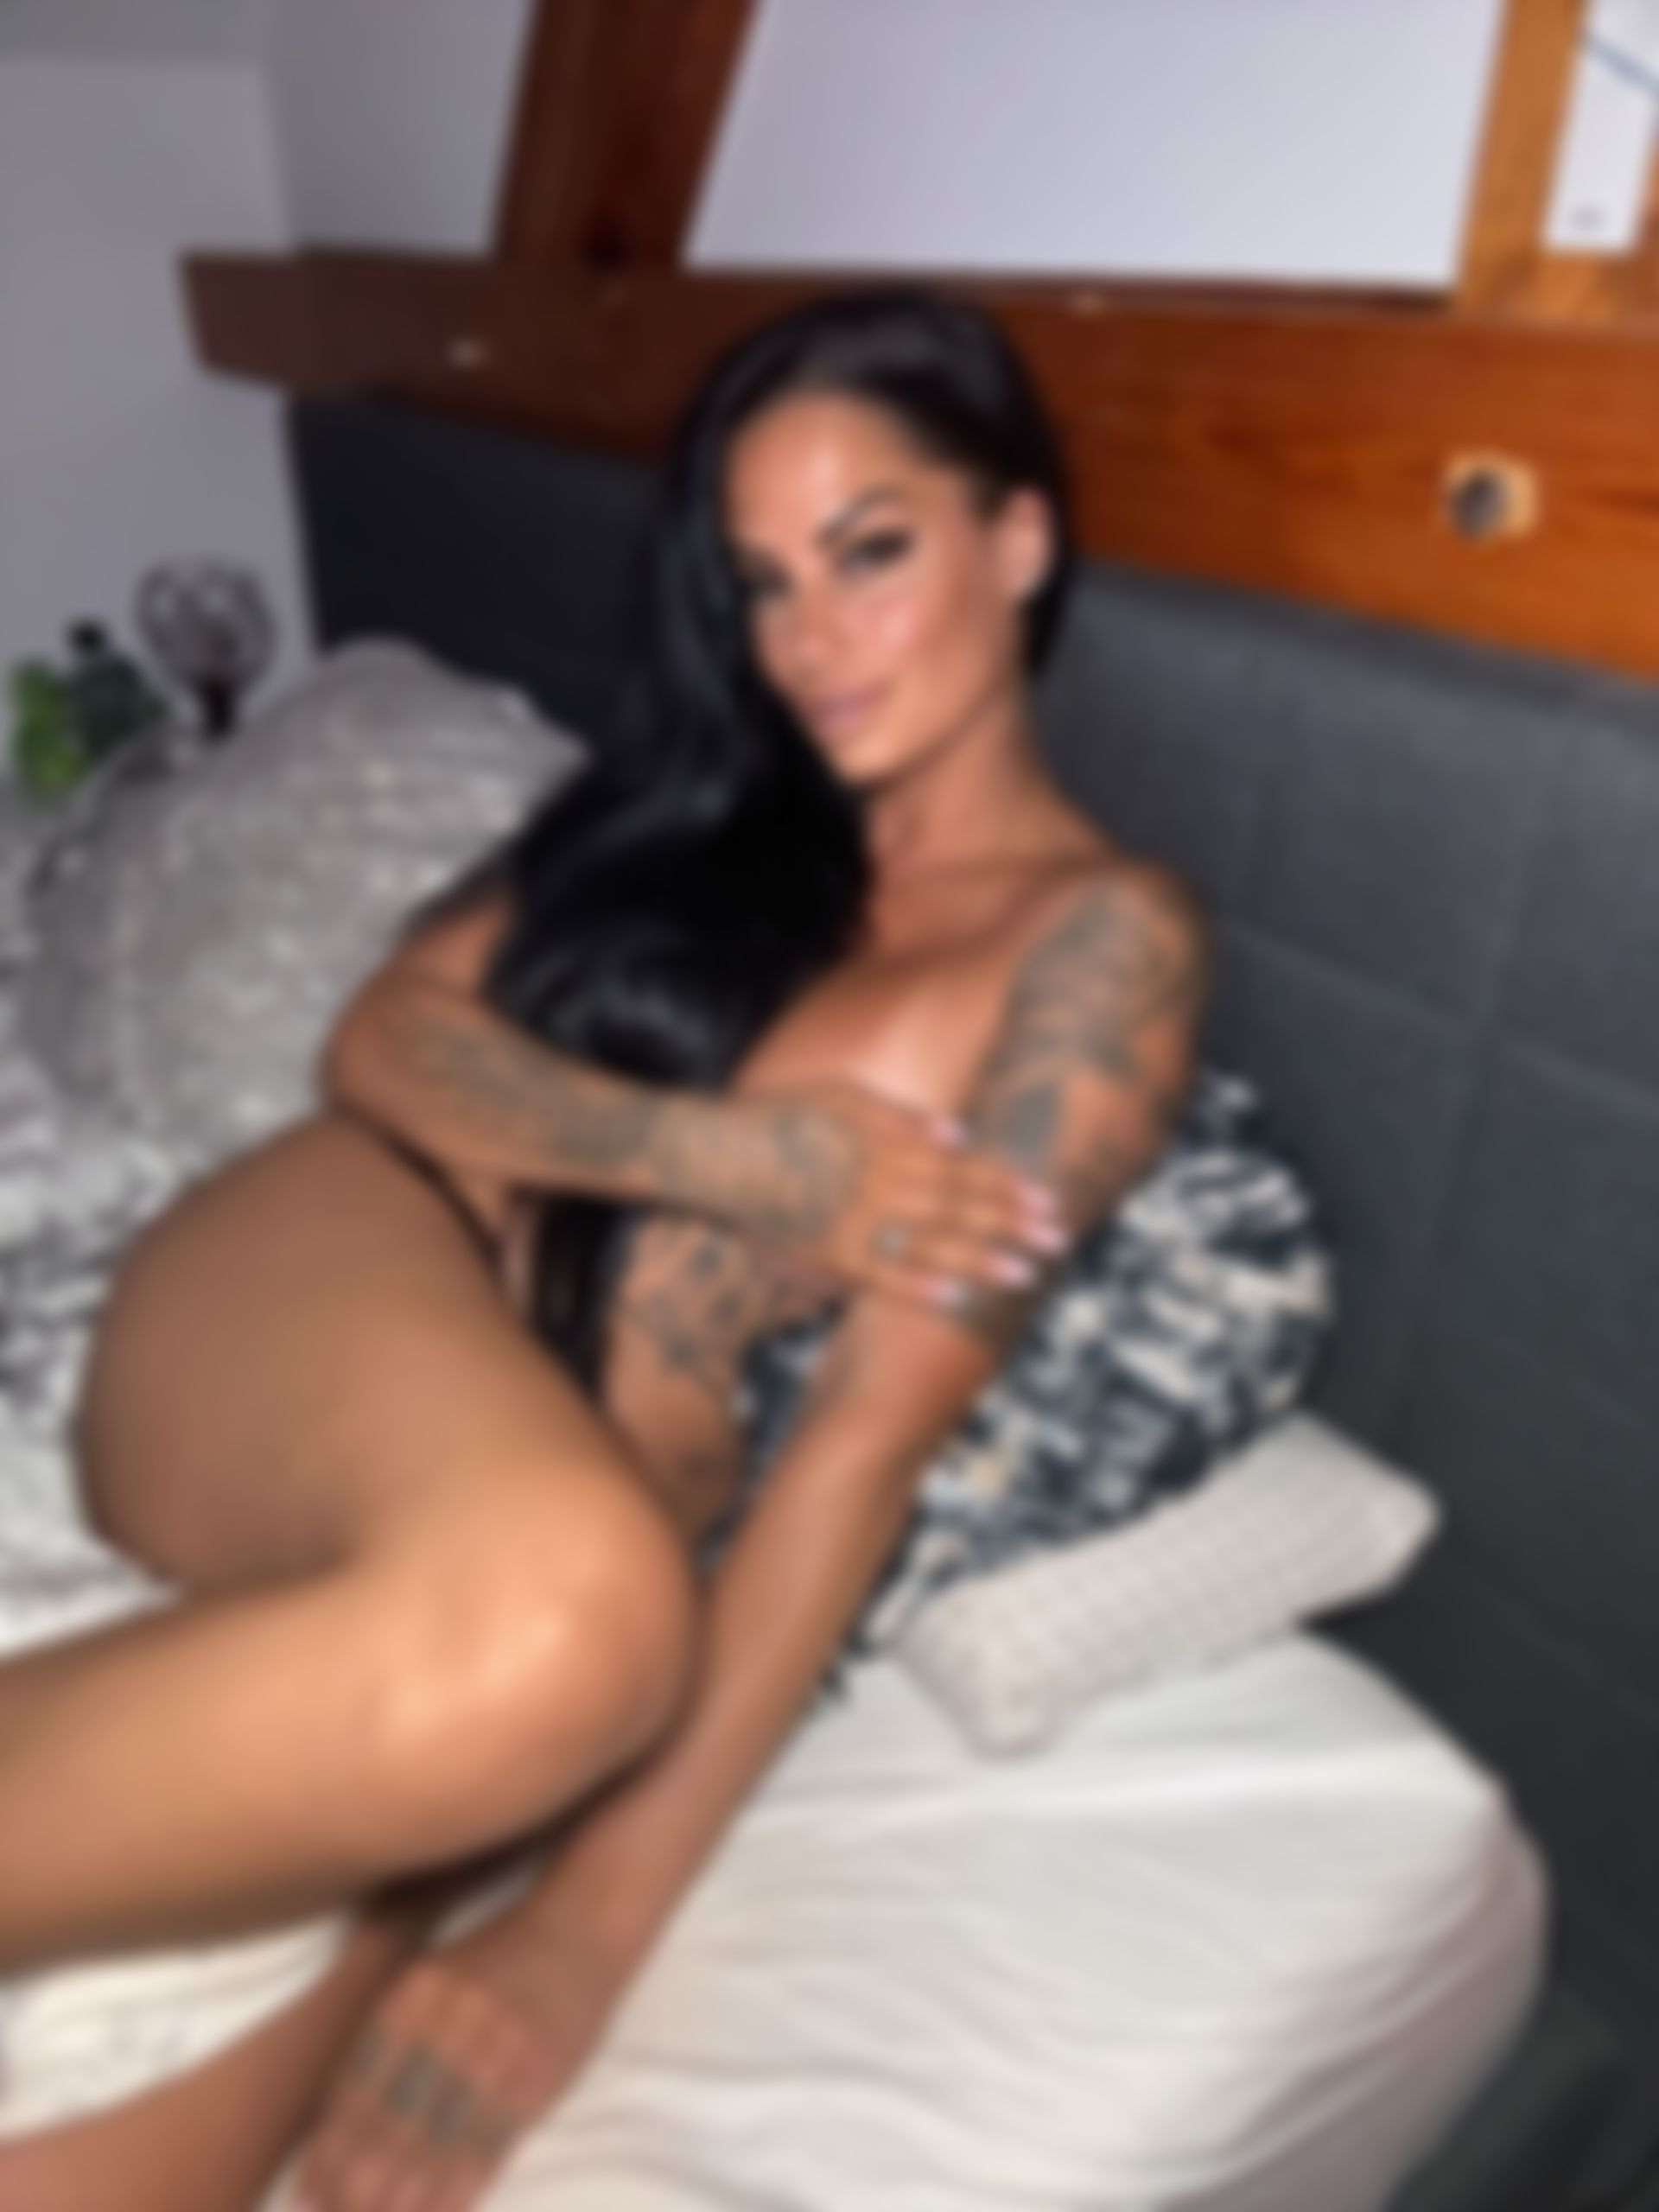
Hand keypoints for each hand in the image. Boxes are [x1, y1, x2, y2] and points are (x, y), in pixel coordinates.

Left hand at [289, 1921, 608, 2211]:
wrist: (579, 1927)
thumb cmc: (496, 1960)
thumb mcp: (432, 1979)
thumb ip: (390, 2039)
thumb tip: (336, 2120)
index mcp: (414, 1993)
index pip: (359, 2084)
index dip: (331, 2146)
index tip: (307, 2192)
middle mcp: (450, 2018)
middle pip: (393, 2116)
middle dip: (359, 2179)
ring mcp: (498, 2045)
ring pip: (440, 2135)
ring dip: (406, 2191)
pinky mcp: (540, 2071)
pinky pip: (492, 2140)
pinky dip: (462, 2183)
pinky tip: (442, 2209)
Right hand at [706, 1081, 1065, 1311]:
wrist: (712, 1151)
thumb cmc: (775, 1117)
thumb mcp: (839, 1096)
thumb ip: (900, 1116)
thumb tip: (958, 1131)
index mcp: (884, 1141)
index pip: (959, 1165)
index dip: (1005, 1183)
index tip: (1046, 1199)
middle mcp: (876, 1179)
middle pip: (956, 1203)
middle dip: (1010, 1223)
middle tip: (1058, 1240)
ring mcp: (851, 1218)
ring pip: (926, 1240)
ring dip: (979, 1257)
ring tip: (1023, 1274)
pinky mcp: (823, 1252)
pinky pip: (876, 1273)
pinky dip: (915, 1285)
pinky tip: (952, 1296)